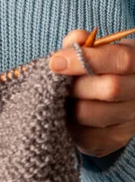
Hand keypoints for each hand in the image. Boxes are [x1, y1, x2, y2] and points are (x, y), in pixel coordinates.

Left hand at [49, 29, 134, 157]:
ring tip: (58, 97)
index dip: (86, 59)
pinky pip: (84, 135)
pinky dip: (67, 124)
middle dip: (75, 85)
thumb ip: (83, 42)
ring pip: (92, 114)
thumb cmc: (98, 67)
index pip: (121, 60)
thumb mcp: (95, 49)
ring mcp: (130, 120)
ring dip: (68, 105)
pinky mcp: (114, 140)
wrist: (109, 98)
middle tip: (55, 82)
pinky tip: (64, 113)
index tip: (56, 61)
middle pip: (110, 89)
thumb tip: (74, 41)